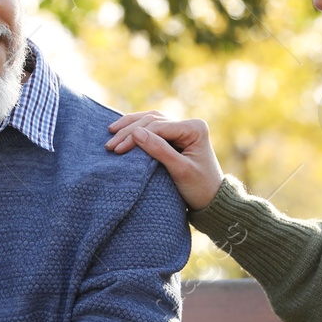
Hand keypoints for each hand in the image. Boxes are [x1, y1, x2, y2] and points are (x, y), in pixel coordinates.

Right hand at [105, 111, 223, 210]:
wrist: (212, 200)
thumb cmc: (199, 188)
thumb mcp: (180, 170)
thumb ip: (159, 150)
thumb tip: (135, 132)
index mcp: (194, 128)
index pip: (158, 127)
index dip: (135, 136)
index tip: (117, 149)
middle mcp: (188, 124)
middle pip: (152, 120)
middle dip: (129, 131)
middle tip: (109, 144)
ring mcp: (181, 129)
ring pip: (150, 120)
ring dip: (130, 126)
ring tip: (111, 132)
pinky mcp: (175, 137)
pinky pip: (153, 128)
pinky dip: (136, 129)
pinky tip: (122, 132)